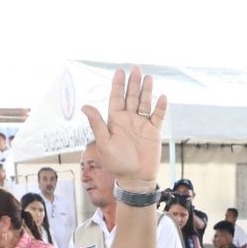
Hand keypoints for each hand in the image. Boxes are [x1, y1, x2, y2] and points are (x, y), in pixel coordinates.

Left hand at [80, 66, 167, 185]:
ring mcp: (142, 125)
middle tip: (136, 68)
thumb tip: (84, 106)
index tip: (120, 71)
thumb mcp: (104, 143)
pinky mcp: (153, 132)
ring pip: (144, 103)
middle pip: (131, 97)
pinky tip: (162, 97)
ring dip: (146, 90)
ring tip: (148, 77)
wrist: (135, 179)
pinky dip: (160, 107)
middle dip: (134, 83)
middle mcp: (128, 120)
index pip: (116, 98)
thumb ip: (97, 123)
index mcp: (115, 121)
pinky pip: (157, 116)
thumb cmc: (117, 163)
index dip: (118, 85)